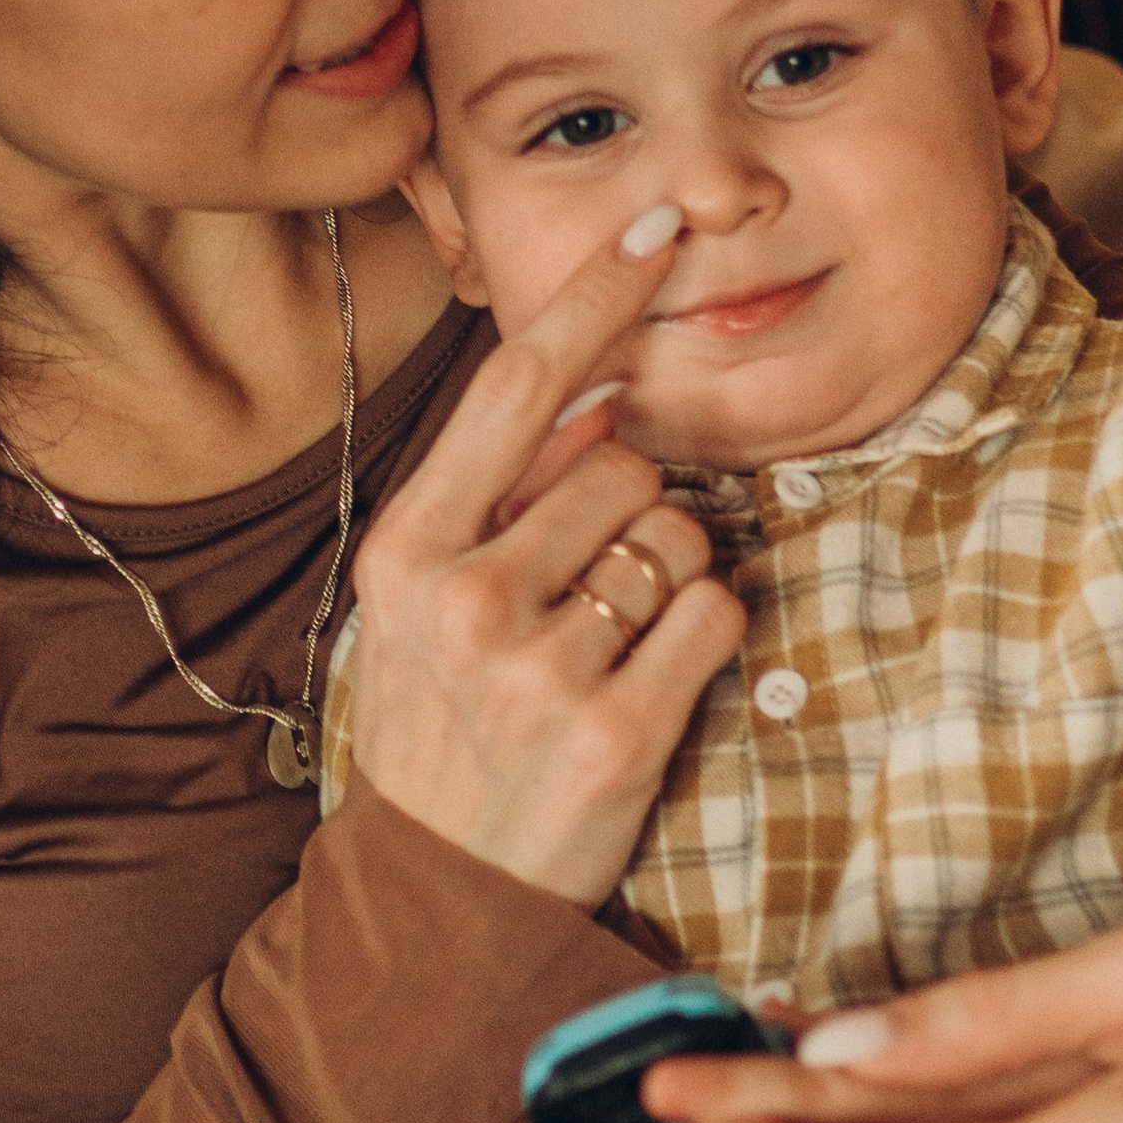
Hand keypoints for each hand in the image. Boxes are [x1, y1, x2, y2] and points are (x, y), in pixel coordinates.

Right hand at [348, 219, 745, 902]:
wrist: (440, 897)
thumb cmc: (445, 729)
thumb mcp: (425, 607)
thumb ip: (493, 500)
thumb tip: (595, 389)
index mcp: (408, 551)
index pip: (518, 385)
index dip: (598, 295)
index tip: (660, 225)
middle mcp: (466, 598)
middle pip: (623, 467)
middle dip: (628, 514)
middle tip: (580, 598)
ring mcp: (540, 667)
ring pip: (676, 535)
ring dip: (666, 576)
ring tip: (606, 647)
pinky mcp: (617, 730)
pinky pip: (713, 612)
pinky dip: (703, 638)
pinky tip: (647, 684)